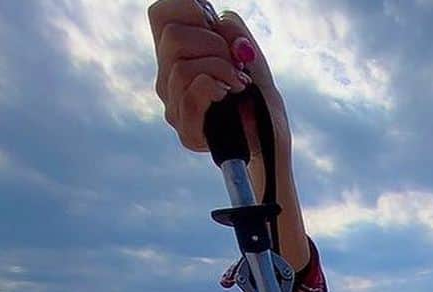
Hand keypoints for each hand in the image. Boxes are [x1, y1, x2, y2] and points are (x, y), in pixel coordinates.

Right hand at [149, 1, 288, 155]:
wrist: (272, 137)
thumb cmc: (257, 93)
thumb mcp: (246, 49)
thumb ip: (229, 27)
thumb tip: (215, 22)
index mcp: (175, 54)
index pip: (160, 15)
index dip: (187, 8)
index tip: (214, 24)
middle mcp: (167, 78)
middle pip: (172, 38)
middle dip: (213, 44)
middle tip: (235, 63)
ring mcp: (174, 106)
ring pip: (181, 68)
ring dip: (220, 69)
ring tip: (238, 82)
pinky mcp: (187, 131)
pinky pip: (192, 93)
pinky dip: (215, 86)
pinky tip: (229, 94)